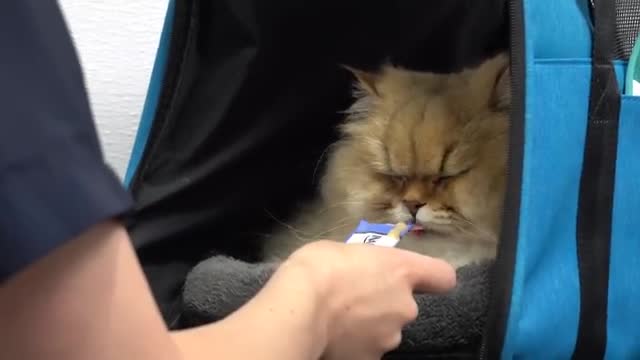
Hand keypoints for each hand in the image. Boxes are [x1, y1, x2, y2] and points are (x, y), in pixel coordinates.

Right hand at [283, 240, 456, 359]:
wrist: (298, 308)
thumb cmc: (318, 267)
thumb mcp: (343, 250)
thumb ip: (364, 265)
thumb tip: (358, 273)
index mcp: (402, 271)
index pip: (442, 276)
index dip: (430, 278)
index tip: (416, 279)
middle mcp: (405, 306)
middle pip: (404, 306)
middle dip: (383, 304)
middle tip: (352, 298)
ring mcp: (389, 337)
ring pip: (385, 330)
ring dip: (368, 325)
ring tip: (337, 319)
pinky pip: (365, 348)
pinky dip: (353, 344)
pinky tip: (331, 335)